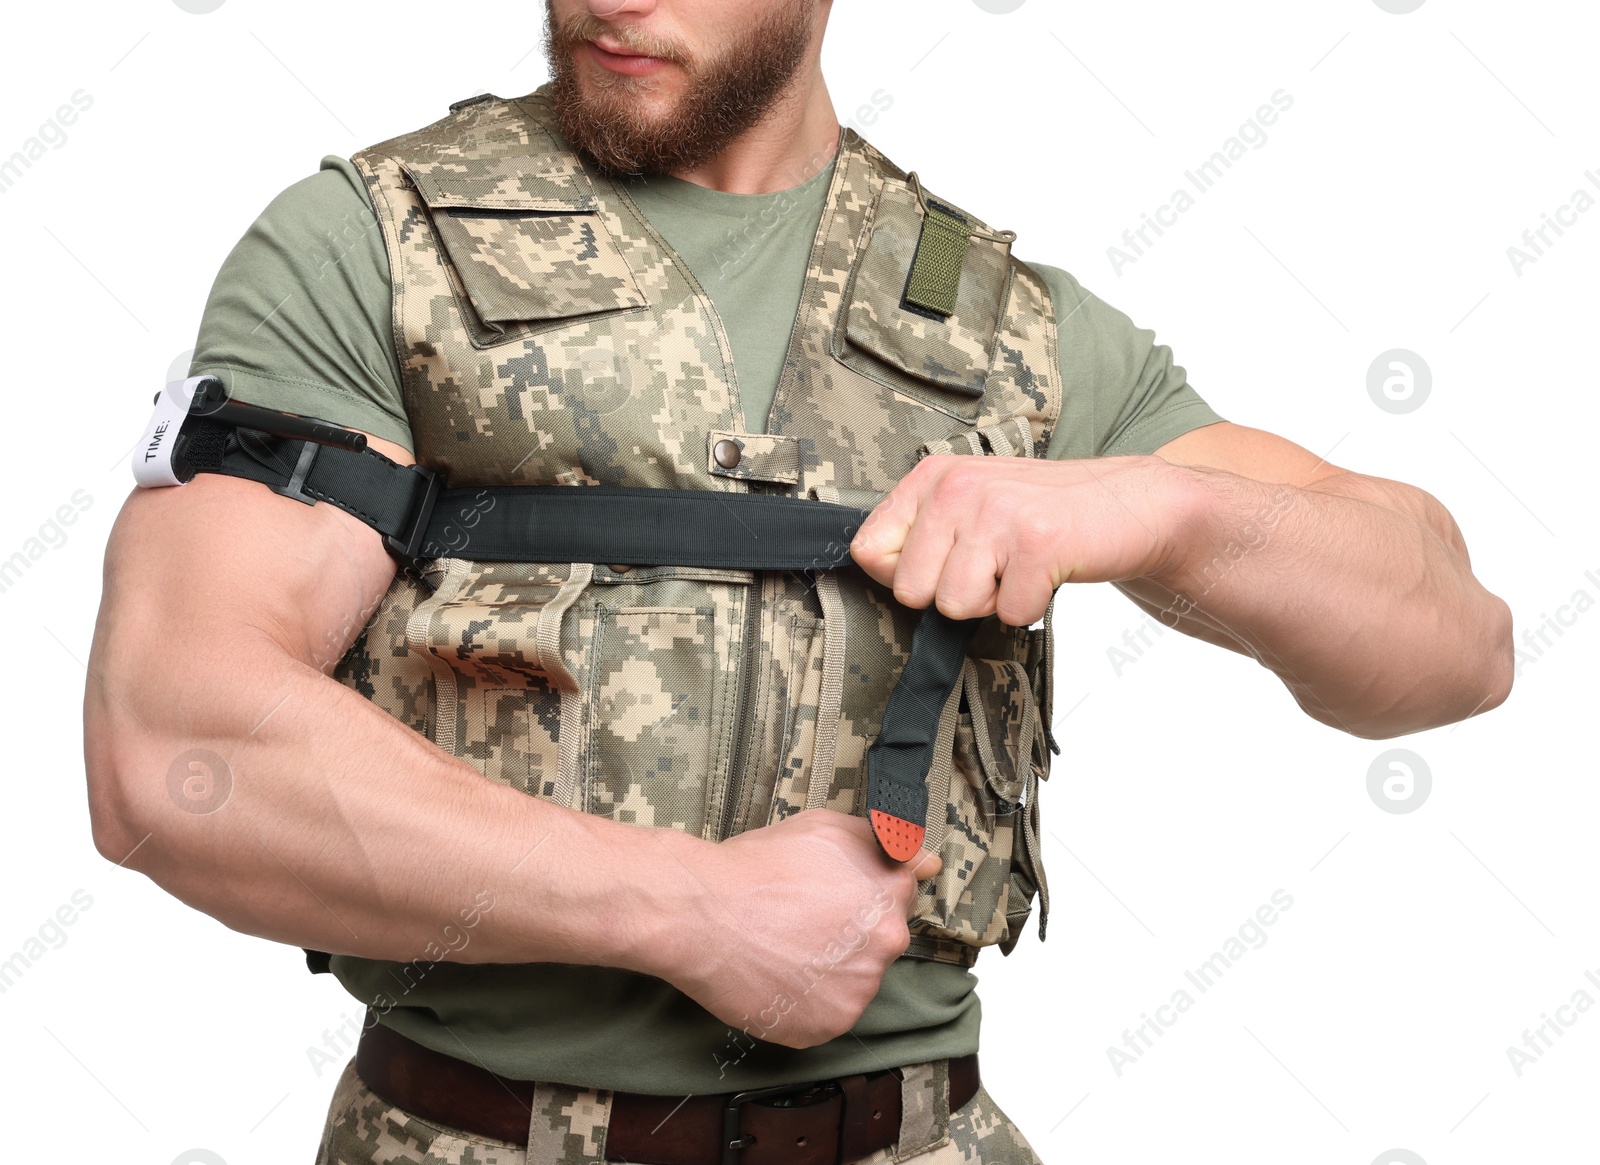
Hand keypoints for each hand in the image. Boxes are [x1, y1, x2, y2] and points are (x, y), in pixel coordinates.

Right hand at [660, 810, 939, 1049]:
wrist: (701, 913)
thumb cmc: (756, 867)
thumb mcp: (825, 828)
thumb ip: (884, 842)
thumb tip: (927, 861)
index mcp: (890, 895)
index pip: (899, 898)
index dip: (862, 893)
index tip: (833, 896)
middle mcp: (885, 945)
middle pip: (879, 942)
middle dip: (849, 934)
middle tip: (800, 921)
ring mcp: (857, 991)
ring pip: (854, 981)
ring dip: (831, 971)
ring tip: (783, 948)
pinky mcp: (825, 1027)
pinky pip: (826, 1015)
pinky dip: (806, 1002)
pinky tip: (777, 976)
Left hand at [849, 453, 1191, 625]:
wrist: (1129, 504)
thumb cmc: (1044, 514)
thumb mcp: (970, 507)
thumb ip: (920, 534)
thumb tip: (870, 571)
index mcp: (933, 477)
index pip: (867, 550)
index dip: (902, 578)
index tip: (941, 568)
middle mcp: (958, 487)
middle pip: (910, 590)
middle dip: (955, 595)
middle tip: (996, 567)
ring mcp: (997, 511)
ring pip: (954, 606)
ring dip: (994, 602)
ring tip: (1020, 567)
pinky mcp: (1037, 542)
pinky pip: (1008, 614)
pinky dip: (1031, 607)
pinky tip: (1047, 572)